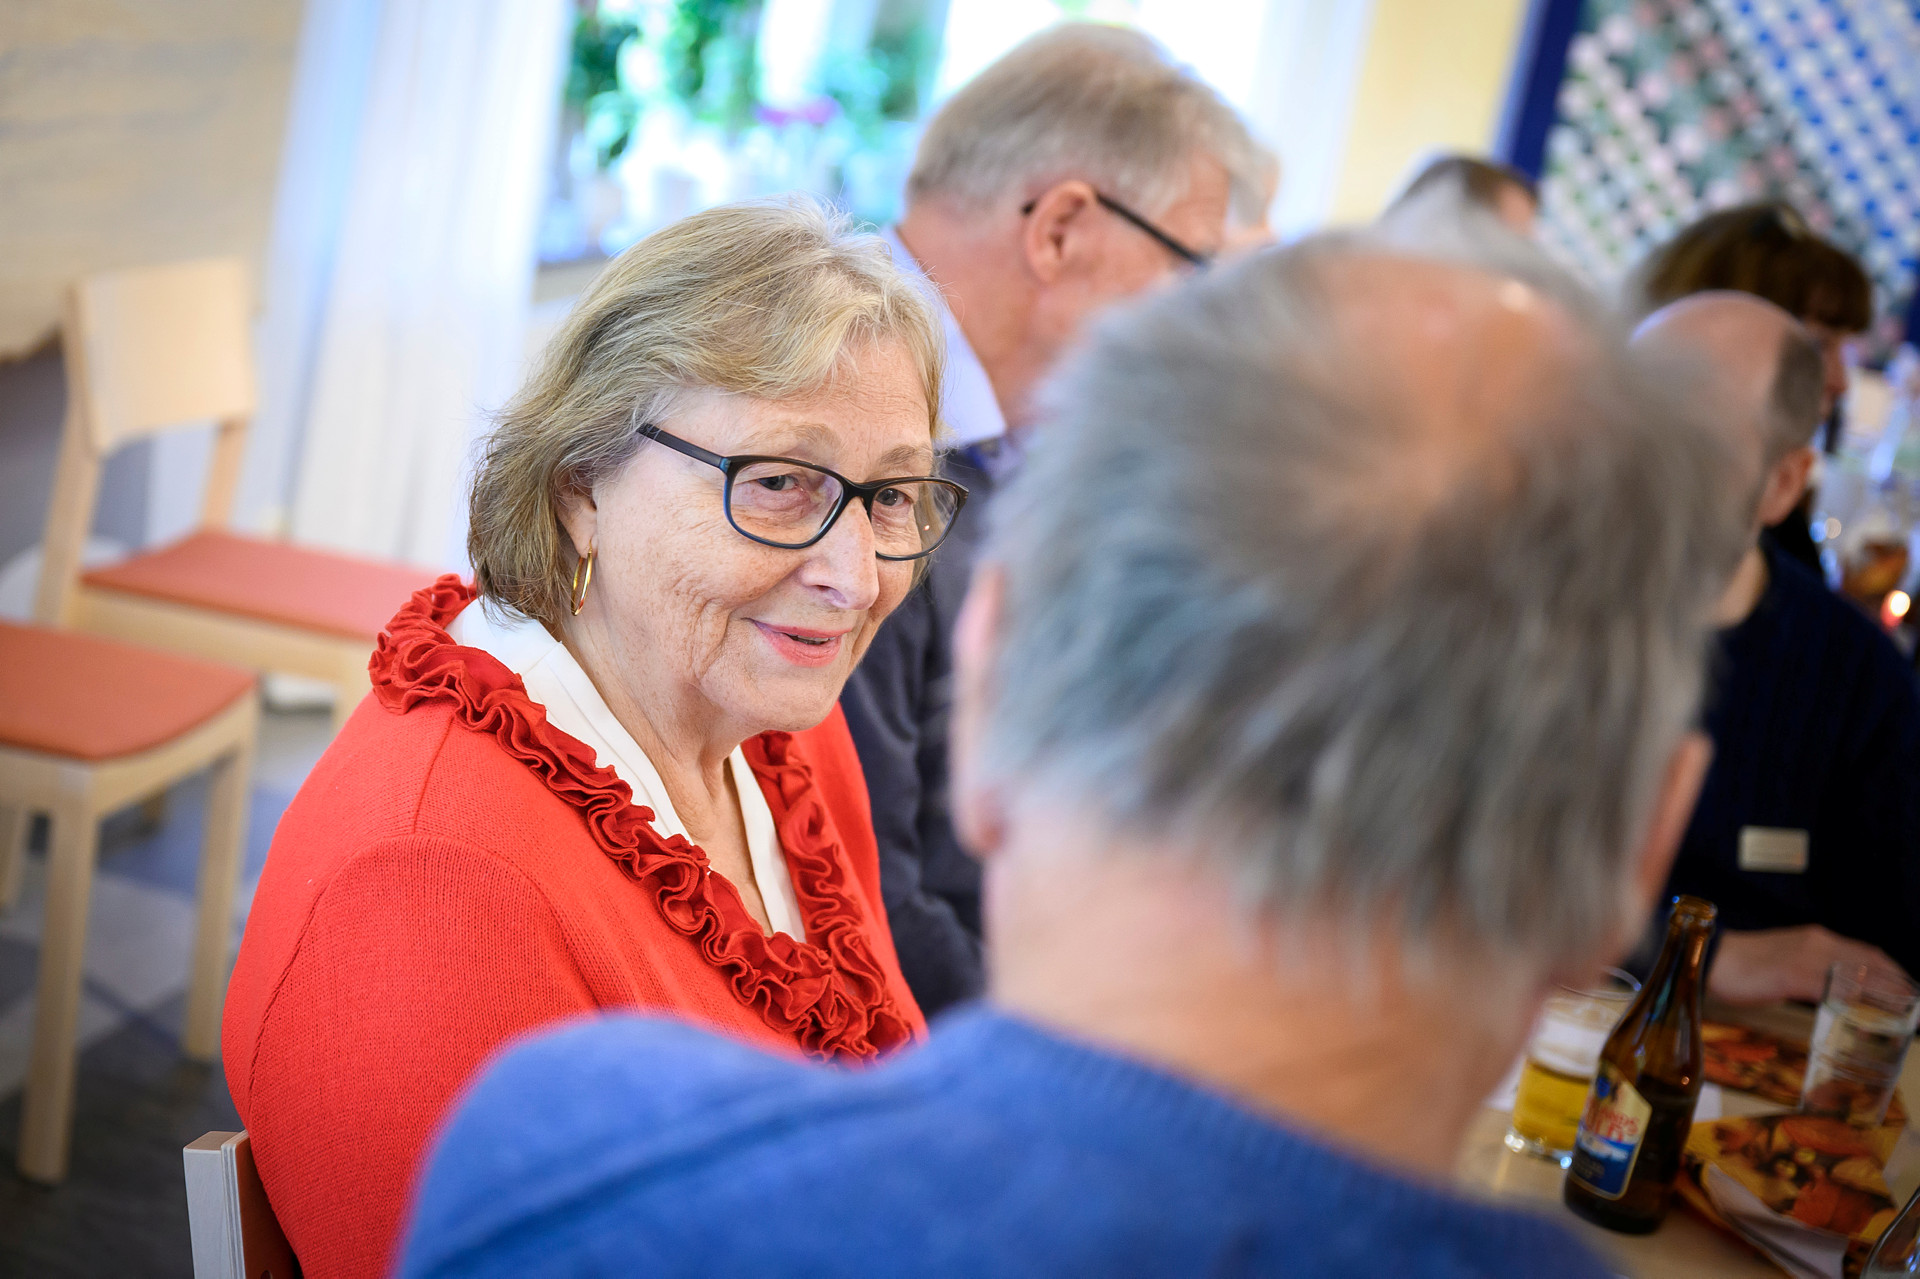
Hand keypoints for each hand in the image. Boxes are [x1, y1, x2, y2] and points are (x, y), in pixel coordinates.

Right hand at [1708, 926, 1910, 1004]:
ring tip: (1903, 1010)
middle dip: (1897, 982)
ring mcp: (1807, 957)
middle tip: (1914, 1003)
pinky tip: (1866, 1013)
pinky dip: (1854, 1000)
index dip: (1892, 970)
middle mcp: (1817, 942)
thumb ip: (1808, 973)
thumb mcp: (1783, 965)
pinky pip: (1834, 988)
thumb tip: (1826, 992)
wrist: (1710, 958)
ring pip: (1858, 973)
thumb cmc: (1741, 966)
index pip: (1867, 953)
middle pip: (1870, 961)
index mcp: (1816, 938)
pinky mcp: (1793, 974)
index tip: (1908, 989)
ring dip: (1884, 992)